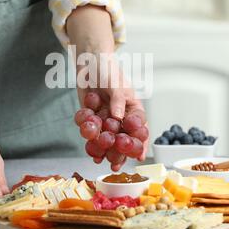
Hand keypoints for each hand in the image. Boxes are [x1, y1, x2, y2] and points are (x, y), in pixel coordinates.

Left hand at [66, 4, 148, 170]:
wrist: (88, 62)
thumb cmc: (108, 69)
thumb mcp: (116, 83)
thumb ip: (118, 100)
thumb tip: (118, 117)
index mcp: (132, 109)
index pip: (139, 128)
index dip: (140, 142)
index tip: (139, 156)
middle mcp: (120, 116)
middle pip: (122, 138)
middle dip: (119, 152)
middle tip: (116, 166)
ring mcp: (105, 118)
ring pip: (106, 137)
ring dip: (102, 148)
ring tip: (99, 159)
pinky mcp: (91, 117)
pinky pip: (91, 130)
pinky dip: (89, 136)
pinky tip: (89, 143)